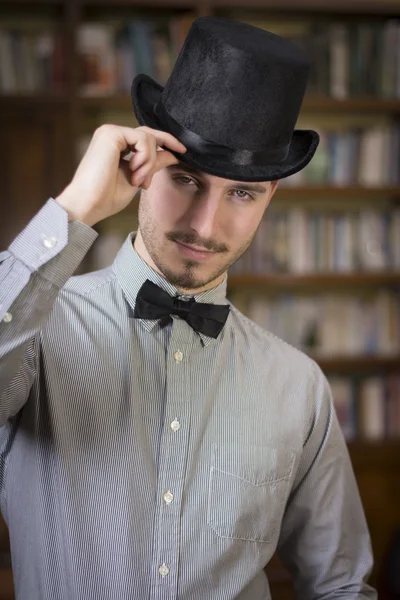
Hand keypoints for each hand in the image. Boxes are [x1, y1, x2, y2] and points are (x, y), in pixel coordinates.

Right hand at [55, 124, 186, 226]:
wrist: (88, 205)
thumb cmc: (106, 197)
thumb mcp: (138, 178)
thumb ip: (153, 164)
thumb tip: (173, 154)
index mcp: (116, 145)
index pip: (146, 138)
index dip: (166, 142)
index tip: (181, 152)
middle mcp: (112, 135)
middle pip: (149, 134)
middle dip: (164, 147)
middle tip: (176, 157)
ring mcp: (110, 132)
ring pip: (148, 137)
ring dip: (150, 161)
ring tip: (139, 180)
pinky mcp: (110, 134)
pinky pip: (142, 139)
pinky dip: (145, 157)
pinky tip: (135, 172)